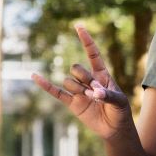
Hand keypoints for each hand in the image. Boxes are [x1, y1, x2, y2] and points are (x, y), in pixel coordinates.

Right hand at [32, 24, 132, 140]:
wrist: (114, 129)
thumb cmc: (121, 112)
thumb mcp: (119, 101)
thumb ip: (108, 95)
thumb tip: (95, 92)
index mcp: (102, 74)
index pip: (93, 54)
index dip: (86, 40)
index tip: (78, 26)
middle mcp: (88, 80)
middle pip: (76, 68)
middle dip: (84, 79)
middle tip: (96, 92)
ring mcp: (79, 90)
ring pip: (68, 81)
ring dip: (79, 90)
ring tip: (91, 99)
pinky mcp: (72, 102)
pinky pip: (56, 92)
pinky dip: (45, 85)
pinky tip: (34, 76)